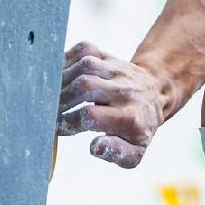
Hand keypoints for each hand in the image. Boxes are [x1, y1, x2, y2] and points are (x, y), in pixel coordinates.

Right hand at [57, 41, 166, 169]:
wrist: (155, 94)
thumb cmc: (139, 128)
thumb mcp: (135, 151)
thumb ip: (117, 153)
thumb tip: (95, 147)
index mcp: (129, 116)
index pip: (91, 116)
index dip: (69, 122)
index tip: (58, 128)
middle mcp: (123, 89)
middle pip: (85, 87)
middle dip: (61, 101)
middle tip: (49, 112)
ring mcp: (116, 69)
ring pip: (83, 66)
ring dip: (62, 80)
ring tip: (51, 96)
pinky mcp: (108, 56)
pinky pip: (84, 50)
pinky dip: (67, 59)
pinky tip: (59, 75)